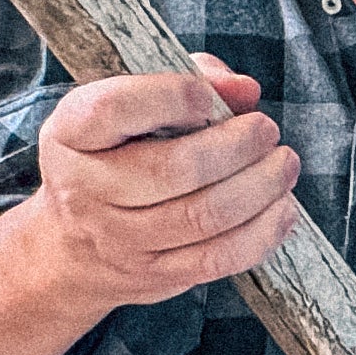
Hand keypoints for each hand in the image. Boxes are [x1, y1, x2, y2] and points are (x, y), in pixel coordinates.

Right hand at [11, 54, 300, 308]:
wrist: (72, 245)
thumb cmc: (116, 152)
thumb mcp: (131, 104)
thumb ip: (189, 79)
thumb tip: (244, 90)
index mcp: (72, 133)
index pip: (114, 109)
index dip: (173, 96)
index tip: (209, 97)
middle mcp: (84, 189)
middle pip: (173, 169)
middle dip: (237, 146)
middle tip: (266, 131)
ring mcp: (117, 239)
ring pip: (201, 217)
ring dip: (259, 188)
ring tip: (283, 165)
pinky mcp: (152, 275)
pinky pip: (216, 259)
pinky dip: (261, 233)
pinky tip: (282, 208)